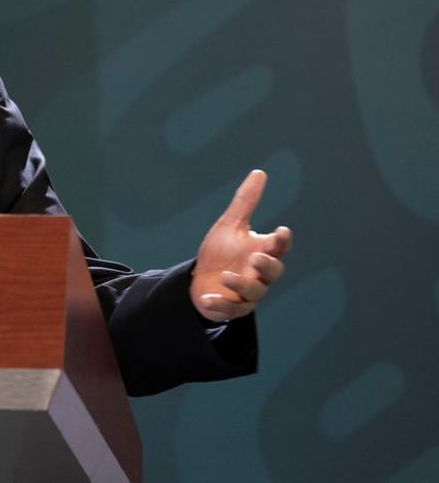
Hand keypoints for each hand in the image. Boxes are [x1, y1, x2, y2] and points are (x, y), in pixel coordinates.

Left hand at [191, 169, 291, 322]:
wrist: (200, 278)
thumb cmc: (222, 251)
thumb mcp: (231, 225)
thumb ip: (246, 202)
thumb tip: (259, 172)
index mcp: (262, 251)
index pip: (279, 247)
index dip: (281, 240)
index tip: (280, 231)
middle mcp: (260, 274)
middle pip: (274, 272)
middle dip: (267, 265)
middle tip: (256, 257)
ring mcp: (247, 294)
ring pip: (254, 293)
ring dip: (241, 285)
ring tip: (225, 276)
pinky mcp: (231, 309)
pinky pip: (229, 310)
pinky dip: (220, 305)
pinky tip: (208, 298)